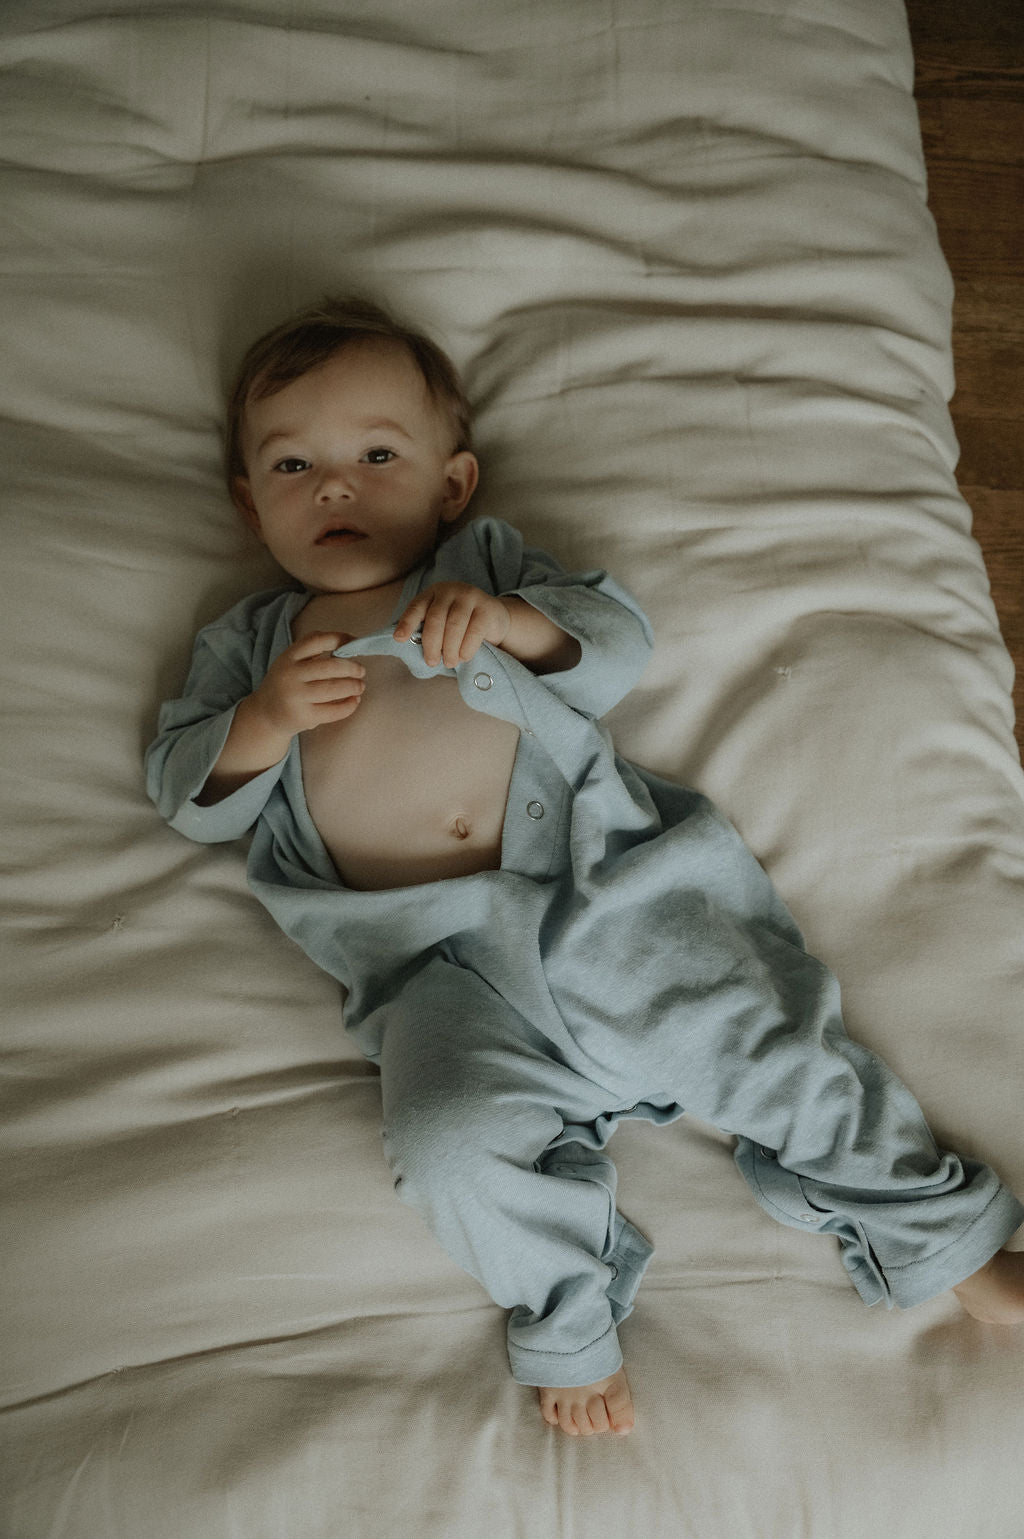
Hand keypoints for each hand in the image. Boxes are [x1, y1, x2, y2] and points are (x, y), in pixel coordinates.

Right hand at [251, 632, 364, 737]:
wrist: (265, 715)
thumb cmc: (287, 684)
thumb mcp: (291, 662)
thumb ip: (313, 653)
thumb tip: (350, 645)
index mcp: (289, 656)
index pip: (317, 640)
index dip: (340, 638)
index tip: (354, 643)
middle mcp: (290, 675)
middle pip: (330, 666)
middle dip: (352, 668)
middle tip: (361, 671)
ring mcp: (296, 697)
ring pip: (334, 689)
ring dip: (353, 686)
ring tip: (360, 686)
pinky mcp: (304, 717)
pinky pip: (334, 711)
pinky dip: (349, 705)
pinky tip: (354, 701)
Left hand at [393, 583, 511, 667]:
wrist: (493, 617)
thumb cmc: (460, 625)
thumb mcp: (441, 622)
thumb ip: (426, 629)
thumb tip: (407, 646)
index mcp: (432, 593)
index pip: (416, 607)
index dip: (407, 623)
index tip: (399, 639)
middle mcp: (450, 590)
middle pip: (435, 618)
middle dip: (431, 643)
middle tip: (431, 662)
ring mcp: (470, 597)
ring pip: (454, 625)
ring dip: (449, 649)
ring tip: (449, 662)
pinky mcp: (487, 608)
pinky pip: (474, 631)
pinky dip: (466, 648)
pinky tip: (463, 657)